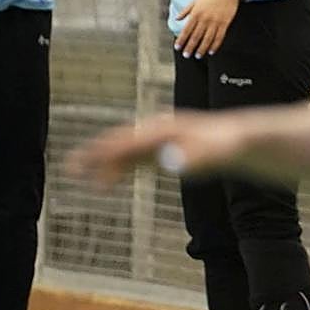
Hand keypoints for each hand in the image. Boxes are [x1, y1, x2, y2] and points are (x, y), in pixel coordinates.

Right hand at [68, 109, 248, 186]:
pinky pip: (135, 159)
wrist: (240, 140)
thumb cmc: (228, 145)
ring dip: (103, 161)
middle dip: (95, 153)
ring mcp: (160, 140)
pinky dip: (118, 167)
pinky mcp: (165, 150)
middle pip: (121, 141)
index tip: (86, 164)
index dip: (107, 153)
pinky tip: (106, 180)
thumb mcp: (214, 153)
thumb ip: (195, 157)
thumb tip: (172, 164)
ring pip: (124, 150)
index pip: (130, 142)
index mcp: (166, 130)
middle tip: (69, 166)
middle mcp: (159, 131)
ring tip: (77, 172)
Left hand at [175, 0, 239, 57]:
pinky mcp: (225, 23)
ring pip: (207, 39)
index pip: (186, 30)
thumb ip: (186, 10)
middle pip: (196, 37)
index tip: (178, 47)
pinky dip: (215, 45)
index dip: (181, 40)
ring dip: (202, 49)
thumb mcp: (195, 0)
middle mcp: (205, 19)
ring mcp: (215, 22)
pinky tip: (211, 51)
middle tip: (186, 55)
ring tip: (198, 56)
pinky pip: (219, 37)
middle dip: (190, 47)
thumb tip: (177, 19)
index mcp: (196, 13)